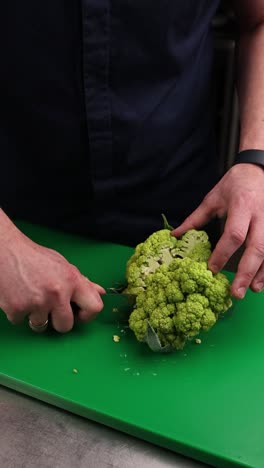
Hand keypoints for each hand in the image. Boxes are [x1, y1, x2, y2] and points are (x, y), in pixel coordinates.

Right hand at [0, 212, 104, 331]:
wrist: (5, 250)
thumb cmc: (34, 257)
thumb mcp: (62, 265)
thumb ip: (82, 281)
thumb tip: (100, 292)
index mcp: (72, 280)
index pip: (94, 307)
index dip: (87, 315)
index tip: (78, 314)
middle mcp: (57, 292)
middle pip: (65, 326)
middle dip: (57, 320)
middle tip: (49, 307)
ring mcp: (37, 303)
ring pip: (41, 326)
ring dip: (35, 316)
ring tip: (31, 297)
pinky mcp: (16, 309)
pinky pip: (21, 322)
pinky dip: (18, 312)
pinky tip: (17, 296)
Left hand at [172, 164, 263, 298]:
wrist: (258, 169)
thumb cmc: (234, 185)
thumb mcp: (213, 199)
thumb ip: (195, 220)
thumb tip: (175, 236)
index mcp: (242, 207)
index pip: (234, 234)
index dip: (223, 253)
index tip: (212, 269)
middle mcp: (261, 216)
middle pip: (257, 247)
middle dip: (246, 271)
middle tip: (235, 292)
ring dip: (261, 273)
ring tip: (251, 290)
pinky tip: (261, 281)